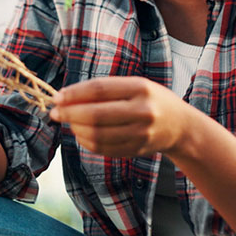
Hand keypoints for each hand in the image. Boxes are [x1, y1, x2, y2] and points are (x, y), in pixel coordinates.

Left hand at [48, 76, 199, 157]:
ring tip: (69, 123)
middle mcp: (143, 111)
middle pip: (96, 115)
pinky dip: (87, 142)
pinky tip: (81, 134)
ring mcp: (141, 133)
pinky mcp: (137, 150)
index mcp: (141, 88)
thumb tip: (66, 97)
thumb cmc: (151, 100)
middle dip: (69, 114)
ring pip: (98, 135)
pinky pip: (104, 149)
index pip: (99, 89)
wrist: (180, 126)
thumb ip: (104, 90)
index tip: (56, 97)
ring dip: (76, 129)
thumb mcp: (134, 85)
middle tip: (54, 113)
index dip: (73, 94)